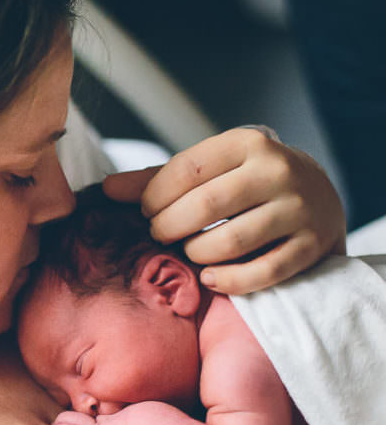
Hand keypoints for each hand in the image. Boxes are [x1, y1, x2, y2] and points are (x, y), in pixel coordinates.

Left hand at [103, 128, 344, 294]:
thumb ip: (157, 179)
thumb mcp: (209, 169)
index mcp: (248, 143)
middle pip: (205, 206)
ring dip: (196, 253)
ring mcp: (300, 209)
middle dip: (170, 227)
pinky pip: (262, 273)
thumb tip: (106, 189)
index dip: (155, 196)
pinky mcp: (312, 245)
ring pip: (231, 241)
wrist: (320, 196)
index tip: (145, 211)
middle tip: (160, 235)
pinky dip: (229, 281)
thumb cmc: (246, 182)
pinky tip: (211, 277)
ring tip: (188, 251)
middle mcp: (278, 171)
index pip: (186, 169)